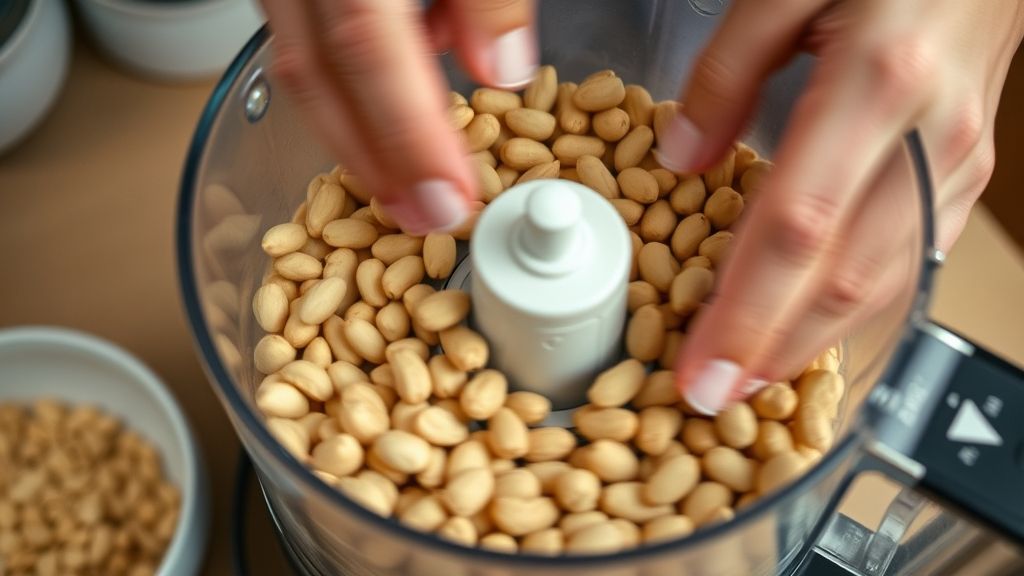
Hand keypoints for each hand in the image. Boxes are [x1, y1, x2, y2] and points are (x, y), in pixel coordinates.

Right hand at [259, 0, 536, 234]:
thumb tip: (502, 69)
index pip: (370, 53)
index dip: (408, 136)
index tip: (448, 202)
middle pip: (316, 78)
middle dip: (371, 163)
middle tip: (421, 222)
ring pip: (299, 68)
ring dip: (351, 138)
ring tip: (402, 188)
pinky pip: (300, 44)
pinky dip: (343, 92)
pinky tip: (384, 110)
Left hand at [656, 0, 1023, 412]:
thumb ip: (726, 71)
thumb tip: (680, 156)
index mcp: (877, 81)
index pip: (799, 227)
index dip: (745, 310)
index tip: (701, 368)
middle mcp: (929, 138)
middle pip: (843, 277)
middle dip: (771, 350)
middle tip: (711, 398)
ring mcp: (956, 165)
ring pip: (882, 284)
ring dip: (810, 343)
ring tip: (749, 380)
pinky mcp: (964, 179)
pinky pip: (905, 262)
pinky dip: (851, 309)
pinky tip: (809, 327)